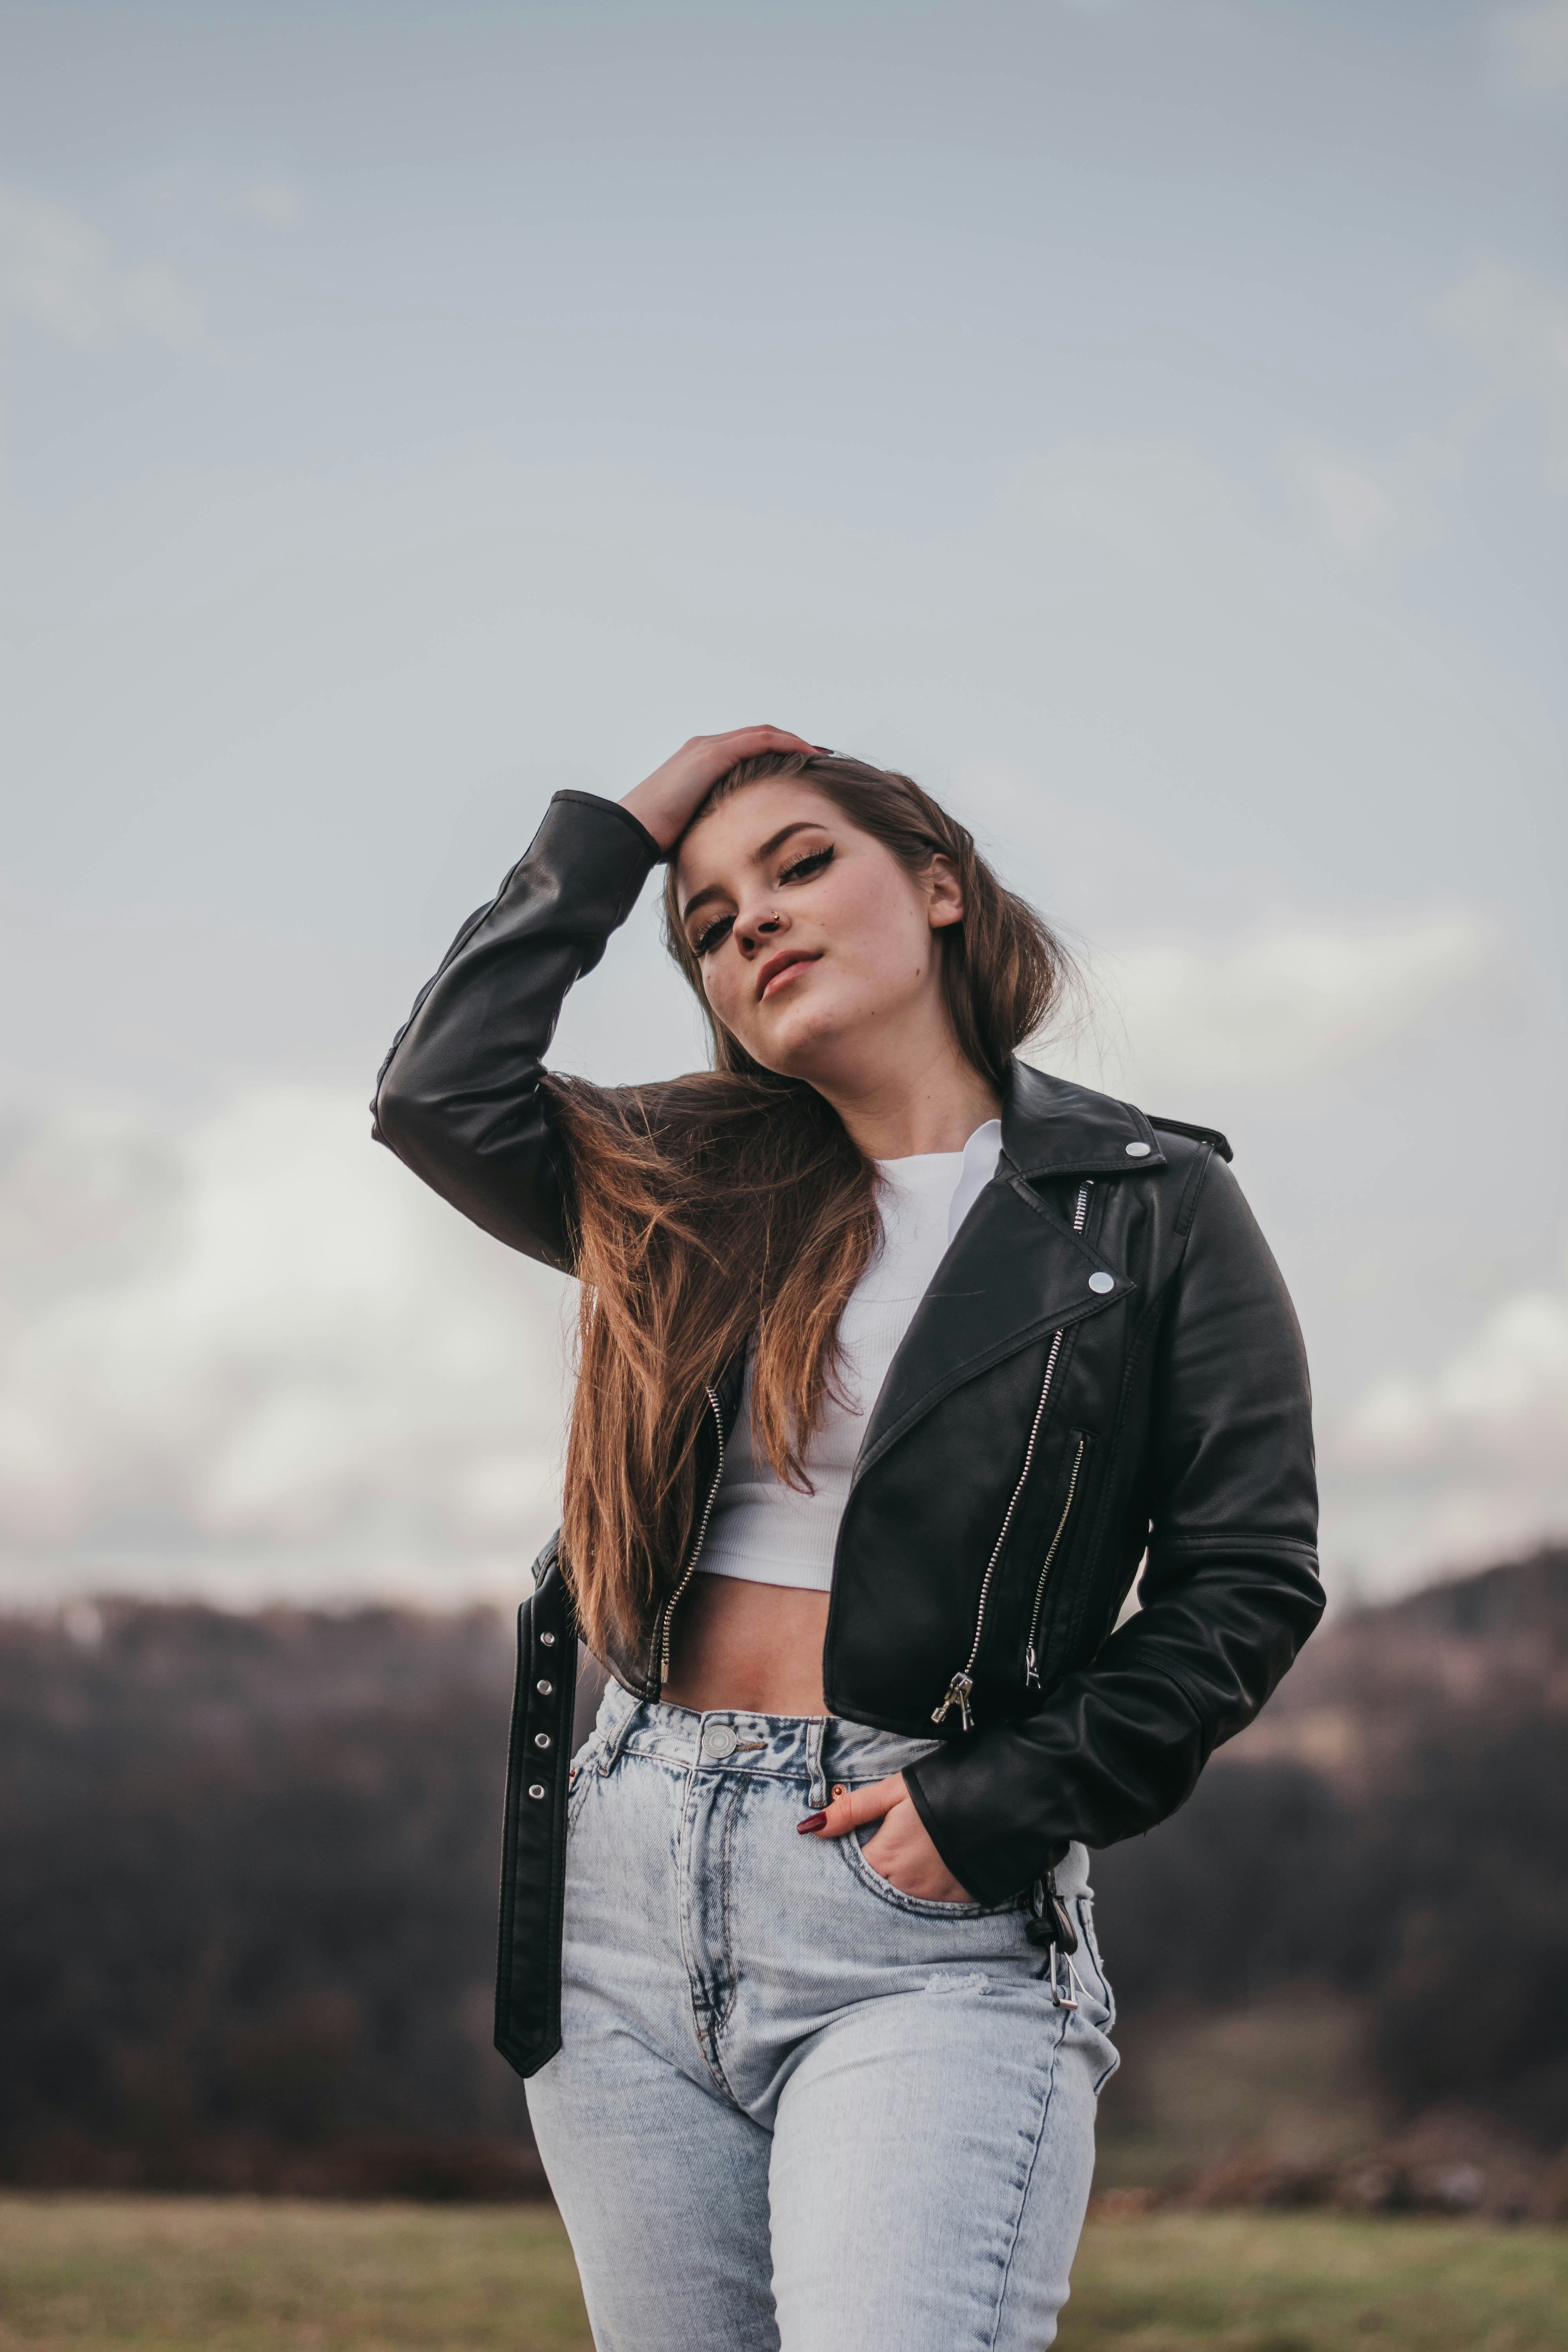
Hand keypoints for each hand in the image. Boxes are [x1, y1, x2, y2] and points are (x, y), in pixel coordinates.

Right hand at [619, 726, 821, 852]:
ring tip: (820, 755)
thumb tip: (727, 848)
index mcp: (698, 763)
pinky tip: (807, 756)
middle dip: (790, 745)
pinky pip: (759, 741)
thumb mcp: (691, 828)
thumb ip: (711, 825)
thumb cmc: (654, 840)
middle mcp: (704, 747)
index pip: (746, 751)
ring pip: (763, 734)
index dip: (777, 755)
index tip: (801, 769)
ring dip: (795, 742)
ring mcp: (707, 748)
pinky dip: (786, 744)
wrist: (629, 832)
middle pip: (759, 737)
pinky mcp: (711, 755)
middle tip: (819, 757)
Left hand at [798, 1772, 974, 1903]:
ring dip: (901, 1883)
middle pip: (876, 1888)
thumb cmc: (943, 1790)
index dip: (851, 1859)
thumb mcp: (894, 1792)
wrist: (1004, 1802)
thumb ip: (851, 1811)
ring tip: (913, 1857)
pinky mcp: (959, 1900)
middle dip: (875, 1874)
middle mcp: (904, 1886)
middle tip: (889, 1850)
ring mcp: (933, 1897)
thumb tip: (809, 1827)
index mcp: (883, 1859)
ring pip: (903, 1896)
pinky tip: (935, 1868)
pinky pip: (933, 1902)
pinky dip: (929, 1888)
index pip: (851, 1873)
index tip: (857, 1847)